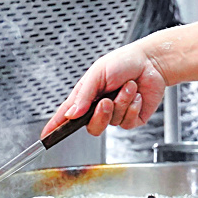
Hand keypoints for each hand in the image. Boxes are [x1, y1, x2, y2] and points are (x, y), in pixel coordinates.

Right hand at [42, 42, 166, 137]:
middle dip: (100, 115)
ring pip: (111, 123)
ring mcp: (116, 114)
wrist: (152, 62)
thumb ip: (84, 95)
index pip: (67, 114)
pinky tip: (136, 96)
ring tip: (128, 87)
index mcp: (86, 95)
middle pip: (90, 126)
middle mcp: (99, 107)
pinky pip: (127, 123)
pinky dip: (132, 107)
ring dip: (121, 103)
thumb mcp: (98, 73)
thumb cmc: (124, 61)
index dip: (55, 126)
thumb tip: (71, 114)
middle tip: (107, 101)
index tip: (45, 136)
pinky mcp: (131, 118)